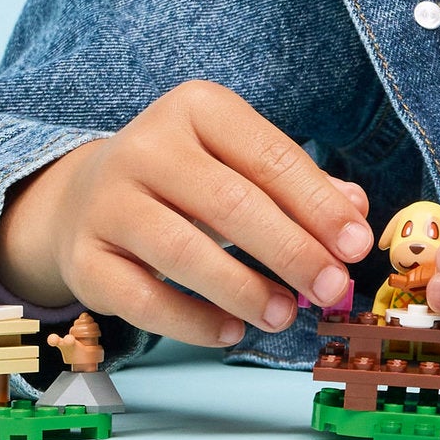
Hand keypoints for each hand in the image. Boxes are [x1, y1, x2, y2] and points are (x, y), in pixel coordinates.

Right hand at [0, 80, 371, 347]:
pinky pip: (143, 299)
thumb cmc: (189, 180)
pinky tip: (231, 331)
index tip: (357, 245)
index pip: (271, 158)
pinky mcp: (83, 258)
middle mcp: (146, 146)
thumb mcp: (241, 162)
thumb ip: (299, 184)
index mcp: (198, 108)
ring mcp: (107, 202)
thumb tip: (356, 211)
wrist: (84, 198)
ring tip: (286, 315)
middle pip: (233, 204)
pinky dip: (193, 321)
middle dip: (292, 252)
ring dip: (245, 291)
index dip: (319, 205)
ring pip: (184, 253)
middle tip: (332, 288)